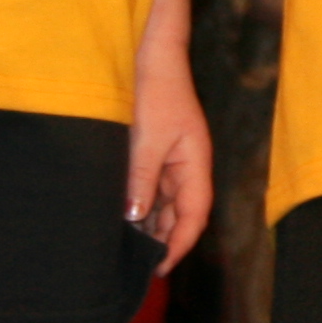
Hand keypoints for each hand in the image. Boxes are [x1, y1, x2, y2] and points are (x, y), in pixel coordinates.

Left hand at [126, 37, 214, 268]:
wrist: (153, 55)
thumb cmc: (156, 91)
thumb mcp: (147, 138)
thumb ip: (142, 179)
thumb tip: (135, 217)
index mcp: (195, 163)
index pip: (195, 214)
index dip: (181, 243)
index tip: (161, 267)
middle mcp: (188, 165)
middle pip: (182, 213)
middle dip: (165, 239)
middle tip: (139, 265)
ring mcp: (173, 160)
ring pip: (167, 203)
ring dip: (152, 224)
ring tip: (130, 248)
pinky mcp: (158, 153)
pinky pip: (154, 188)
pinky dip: (143, 205)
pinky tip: (125, 218)